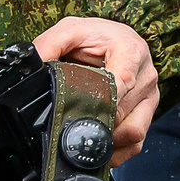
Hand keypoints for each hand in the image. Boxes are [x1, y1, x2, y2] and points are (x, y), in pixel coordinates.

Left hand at [33, 18, 158, 165]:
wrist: (117, 37)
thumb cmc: (97, 35)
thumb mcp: (70, 30)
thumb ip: (49, 44)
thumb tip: (30, 65)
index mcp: (132, 52)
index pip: (122, 83)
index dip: (99, 102)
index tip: (78, 112)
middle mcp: (146, 75)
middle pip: (122, 113)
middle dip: (94, 122)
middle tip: (67, 125)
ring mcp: (149, 95)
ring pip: (133, 131)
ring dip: (107, 140)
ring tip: (83, 137)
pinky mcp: (148, 110)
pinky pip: (138, 141)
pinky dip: (118, 150)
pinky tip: (99, 146)